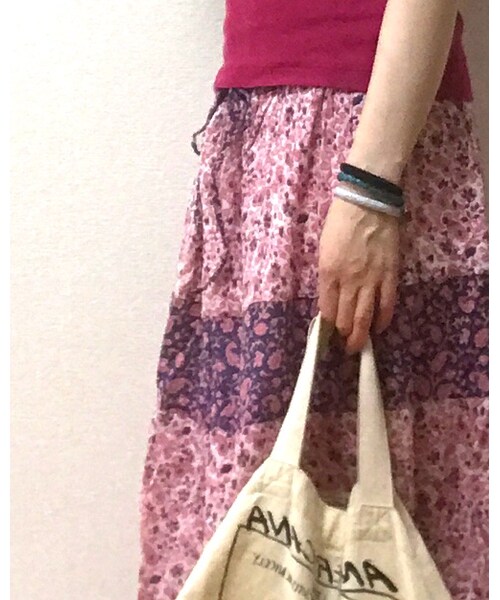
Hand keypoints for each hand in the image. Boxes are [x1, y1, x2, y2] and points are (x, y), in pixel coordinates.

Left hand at [318, 198, 399, 353]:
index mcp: (328, 273)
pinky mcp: (390, 274)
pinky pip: (387, 304)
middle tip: (343, 346)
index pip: (327, 309)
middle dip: (343, 337)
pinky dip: (382, 319)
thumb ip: (327, 274)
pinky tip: (379, 328)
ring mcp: (371, 279)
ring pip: (365, 317)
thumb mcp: (323, 248)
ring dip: (360, 336)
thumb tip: (330, 296)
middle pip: (345, 318)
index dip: (327, 327)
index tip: (327, 336)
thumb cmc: (340, 220)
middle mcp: (348, 281)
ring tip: (357, 347)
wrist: (368, 200)